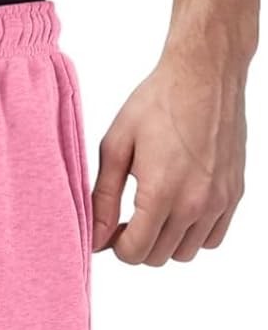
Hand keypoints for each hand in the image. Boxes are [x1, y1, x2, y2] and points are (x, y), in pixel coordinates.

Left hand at [92, 44, 246, 265]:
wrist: (205, 72)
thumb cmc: (158, 102)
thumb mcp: (116, 146)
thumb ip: (102, 198)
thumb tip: (94, 239)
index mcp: (161, 192)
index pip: (134, 252)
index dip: (115, 246)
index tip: (112, 229)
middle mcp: (194, 203)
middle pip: (157, 257)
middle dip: (138, 244)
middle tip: (130, 218)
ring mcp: (218, 200)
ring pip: (185, 253)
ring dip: (166, 241)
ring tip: (157, 213)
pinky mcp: (234, 194)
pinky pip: (212, 239)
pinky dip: (194, 234)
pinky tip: (181, 209)